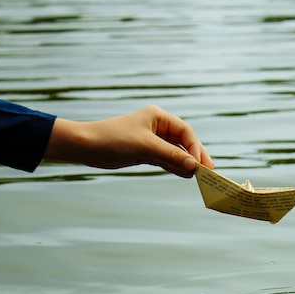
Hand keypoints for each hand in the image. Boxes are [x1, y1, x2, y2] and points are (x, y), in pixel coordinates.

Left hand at [44, 105, 213, 177]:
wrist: (87, 146)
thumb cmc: (113, 138)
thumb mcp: (145, 146)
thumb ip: (171, 155)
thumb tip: (193, 165)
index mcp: (158, 116)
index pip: (185, 131)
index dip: (195, 147)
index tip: (200, 163)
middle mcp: (157, 127)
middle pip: (183, 142)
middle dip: (194, 156)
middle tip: (207, 170)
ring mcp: (151, 141)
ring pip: (175, 152)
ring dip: (186, 163)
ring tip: (199, 176)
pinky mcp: (145, 153)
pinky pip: (166, 160)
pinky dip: (175, 167)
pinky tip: (185, 175)